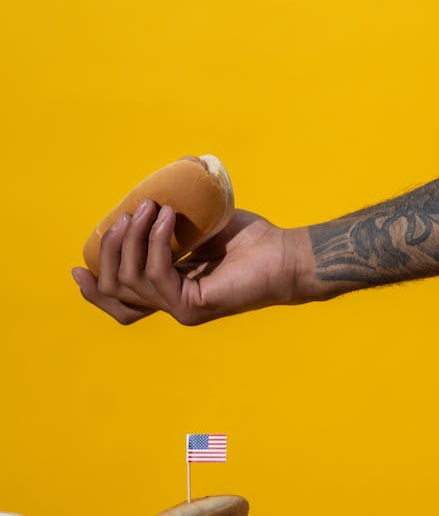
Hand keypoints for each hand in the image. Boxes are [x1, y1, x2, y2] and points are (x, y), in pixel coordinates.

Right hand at [72, 201, 311, 324]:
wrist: (284, 254)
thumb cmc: (247, 239)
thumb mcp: (195, 227)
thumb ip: (166, 226)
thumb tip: (139, 205)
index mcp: (169, 292)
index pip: (120, 303)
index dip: (94, 289)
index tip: (78, 265)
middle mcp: (172, 306)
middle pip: (116, 292)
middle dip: (112, 251)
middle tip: (124, 218)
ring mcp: (182, 310)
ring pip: (132, 281)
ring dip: (133, 240)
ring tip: (149, 209)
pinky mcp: (193, 308)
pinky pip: (157, 275)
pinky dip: (156, 243)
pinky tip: (167, 218)